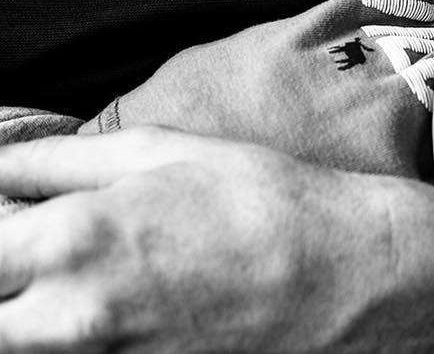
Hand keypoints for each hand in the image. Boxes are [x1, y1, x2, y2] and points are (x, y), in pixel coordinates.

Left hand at [0, 129, 400, 351]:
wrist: (346, 277)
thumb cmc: (262, 203)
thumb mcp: (161, 152)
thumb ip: (56, 162)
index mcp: (72, 241)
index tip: (14, 223)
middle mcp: (72, 318)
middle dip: (4, 283)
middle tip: (37, 255)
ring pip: (22, 345)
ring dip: (30, 314)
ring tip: (82, 278)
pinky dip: (75, 337)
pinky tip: (122, 304)